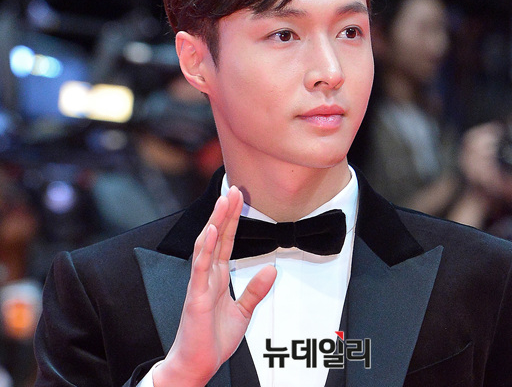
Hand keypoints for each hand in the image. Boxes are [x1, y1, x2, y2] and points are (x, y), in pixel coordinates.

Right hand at [153, 186, 276, 386]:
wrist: (197, 365)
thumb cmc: (213, 339)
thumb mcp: (243, 312)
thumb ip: (256, 290)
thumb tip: (271, 270)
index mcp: (217, 277)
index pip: (226, 241)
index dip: (233, 219)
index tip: (238, 198)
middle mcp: (207, 275)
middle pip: (216, 237)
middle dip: (225, 212)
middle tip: (233, 189)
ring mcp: (200, 284)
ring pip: (206, 245)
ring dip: (215, 222)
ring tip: (223, 201)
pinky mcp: (196, 297)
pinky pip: (200, 268)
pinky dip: (205, 248)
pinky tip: (210, 231)